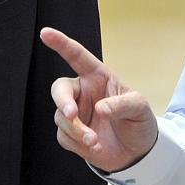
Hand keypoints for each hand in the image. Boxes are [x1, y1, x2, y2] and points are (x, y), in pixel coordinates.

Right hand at [40, 27, 157, 172]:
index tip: (45, 33)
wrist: (137, 152)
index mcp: (98, 76)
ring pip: (61, 117)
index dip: (61, 43)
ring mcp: (76, 113)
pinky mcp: (71, 134)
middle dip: (62, 101)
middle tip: (72, 114)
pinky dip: (77, 144)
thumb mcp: (139, 108)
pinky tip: (94, 147)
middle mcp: (83, 92)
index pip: (77, 56)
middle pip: (60, 89)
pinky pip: (64, 136)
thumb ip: (122, 105)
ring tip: (95, 140)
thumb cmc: (139, 122)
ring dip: (76, 130)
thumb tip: (100, 109)